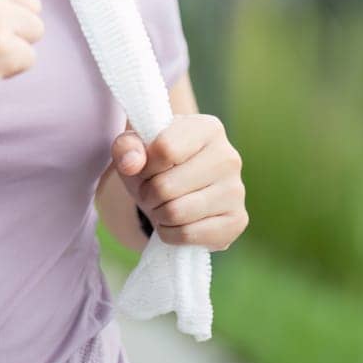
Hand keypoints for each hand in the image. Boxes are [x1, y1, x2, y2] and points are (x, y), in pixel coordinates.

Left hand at [111, 114, 246, 251]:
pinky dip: (170, 233)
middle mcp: (228, 156)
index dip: (144, 165)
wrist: (176, 188)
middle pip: (166, 186)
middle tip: (152, 191)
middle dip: (148, 193)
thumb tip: (131, 163)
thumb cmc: (155, 162)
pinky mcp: (237, 221)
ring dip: (158, 214)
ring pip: (176, 213)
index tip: (145, 167)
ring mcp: (237, 190)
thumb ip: (126, 147)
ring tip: (163, 204)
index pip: (164, 150)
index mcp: (207, 128)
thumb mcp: (135, 147)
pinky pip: (188, 235)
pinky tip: (176, 222)